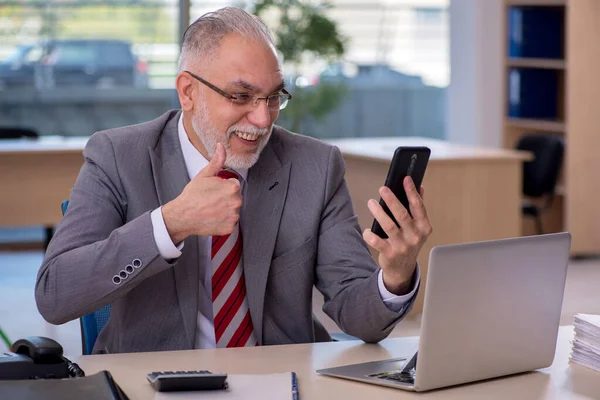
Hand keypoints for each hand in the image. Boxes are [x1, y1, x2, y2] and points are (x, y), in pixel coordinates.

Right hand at [162, 143, 241, 243]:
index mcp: (233, 188)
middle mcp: (236, 202)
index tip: (213, 191)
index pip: (234, 186)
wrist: (183, 215)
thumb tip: (221, 147)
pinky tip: (213, 217)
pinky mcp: (230, 227)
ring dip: (225, 209)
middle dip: (225, 198)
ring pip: (233, 210)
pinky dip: (223, 221)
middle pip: (235, 198)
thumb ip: (217, 161)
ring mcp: (234, 216)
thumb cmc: (192, 195)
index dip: (222, 187)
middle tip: (211, 200)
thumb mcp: (204, 175)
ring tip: (211, 209)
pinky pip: (230, 222)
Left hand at [363, 176, 432, 294]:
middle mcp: (415, 236)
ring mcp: (403, 245)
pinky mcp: (390, 253)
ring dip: (378, 212)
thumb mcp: (418, 227)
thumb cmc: (409, 242)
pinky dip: (370, 234)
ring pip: (388, 226)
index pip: (418, 206)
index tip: (405, 179)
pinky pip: (377, 241)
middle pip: (402, 214)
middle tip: (382, 189)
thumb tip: (420, 187)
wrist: (402, 268)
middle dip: (392, 200)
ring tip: (371, 202)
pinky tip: (367, 229)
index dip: (412, 192)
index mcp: (424, 227)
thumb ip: (418, 208)